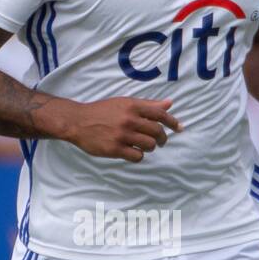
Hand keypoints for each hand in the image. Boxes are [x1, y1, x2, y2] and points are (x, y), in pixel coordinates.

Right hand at [60, 97, 181, 161]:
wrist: (78, 121)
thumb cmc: (102, 111)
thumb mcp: (124, 103)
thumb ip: (148, 105)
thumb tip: (169, 103)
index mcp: (132, 106)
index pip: (160, 114)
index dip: (173, 122)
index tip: (180, 128)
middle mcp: (129, 119)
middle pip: (157, 131)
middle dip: (162, 138)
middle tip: (160, 141)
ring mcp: (122, 135)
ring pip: (149, 145)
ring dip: (150, 147)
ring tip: (143, 145)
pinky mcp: (115, 149)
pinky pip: (137, 156)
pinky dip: (138, 155)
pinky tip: (132, 152)